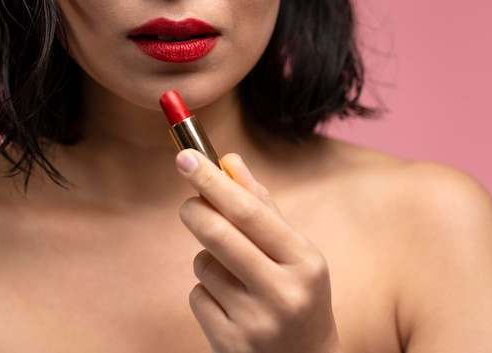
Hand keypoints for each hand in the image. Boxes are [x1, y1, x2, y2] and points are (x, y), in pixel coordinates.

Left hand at [176, 149, 342, 352]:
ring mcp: (256, 322)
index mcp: (305, 261)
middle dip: (194, 210)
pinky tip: (230, 305)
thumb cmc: (298, 295)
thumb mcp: (294, 253)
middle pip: (218, 234)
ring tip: (234, 276)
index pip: (249, 211)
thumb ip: (262, 206)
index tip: (185, 157)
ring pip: (203, 264)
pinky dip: (206, 291)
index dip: (212, 181)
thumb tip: (229, 160)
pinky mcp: (230, 343)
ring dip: (208, 260)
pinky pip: (198, 295)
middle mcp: (283, 292)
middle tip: (189, 204)